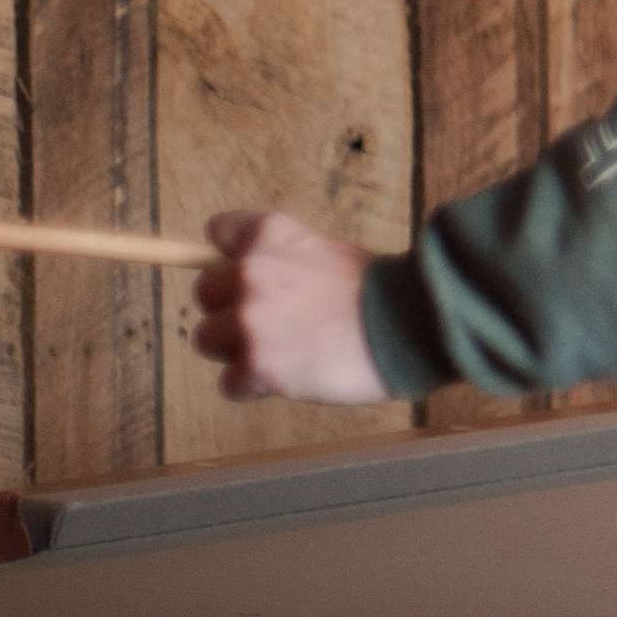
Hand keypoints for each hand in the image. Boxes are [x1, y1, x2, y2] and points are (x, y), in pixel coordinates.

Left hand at [193, 212, 394, 405]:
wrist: (412, 326)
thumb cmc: (379, 293)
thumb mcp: (330, 252)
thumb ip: (285, 256)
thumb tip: (248, 271)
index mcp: (271, 236)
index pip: (220, 229)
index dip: (232, 254)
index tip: (249, 271)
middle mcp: (250, 272)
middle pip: (205, 292)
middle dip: (231, 307)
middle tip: (273, 322)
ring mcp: (249, 320)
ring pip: (207, 340)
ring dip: (238, 349)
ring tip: (284, 352)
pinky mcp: (255, 364)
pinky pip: (230, 383)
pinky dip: (255, 386)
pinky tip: (291, 377)